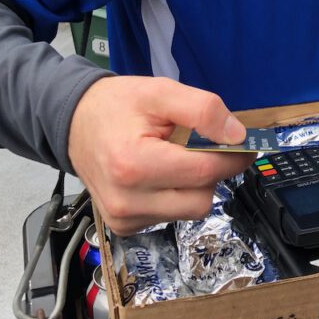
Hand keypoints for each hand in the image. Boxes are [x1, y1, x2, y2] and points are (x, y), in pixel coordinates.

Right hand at [68, 76, 251, 233]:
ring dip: (194, 185)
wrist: (74, 123)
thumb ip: (202, 109)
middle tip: (205, 147)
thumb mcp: (161, 91)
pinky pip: (171, 216)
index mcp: (134, 164)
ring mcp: (124, 219)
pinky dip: (176, 195)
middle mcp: (126, 201)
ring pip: (190, 211)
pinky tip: (160, 174)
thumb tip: (238, 136)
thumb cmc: (117, 105)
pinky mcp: (124, 226)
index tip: (245, 144)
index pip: (204, 171)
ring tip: (175, 157)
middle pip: (201, 199)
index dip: (232, 157)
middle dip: (212, 172)